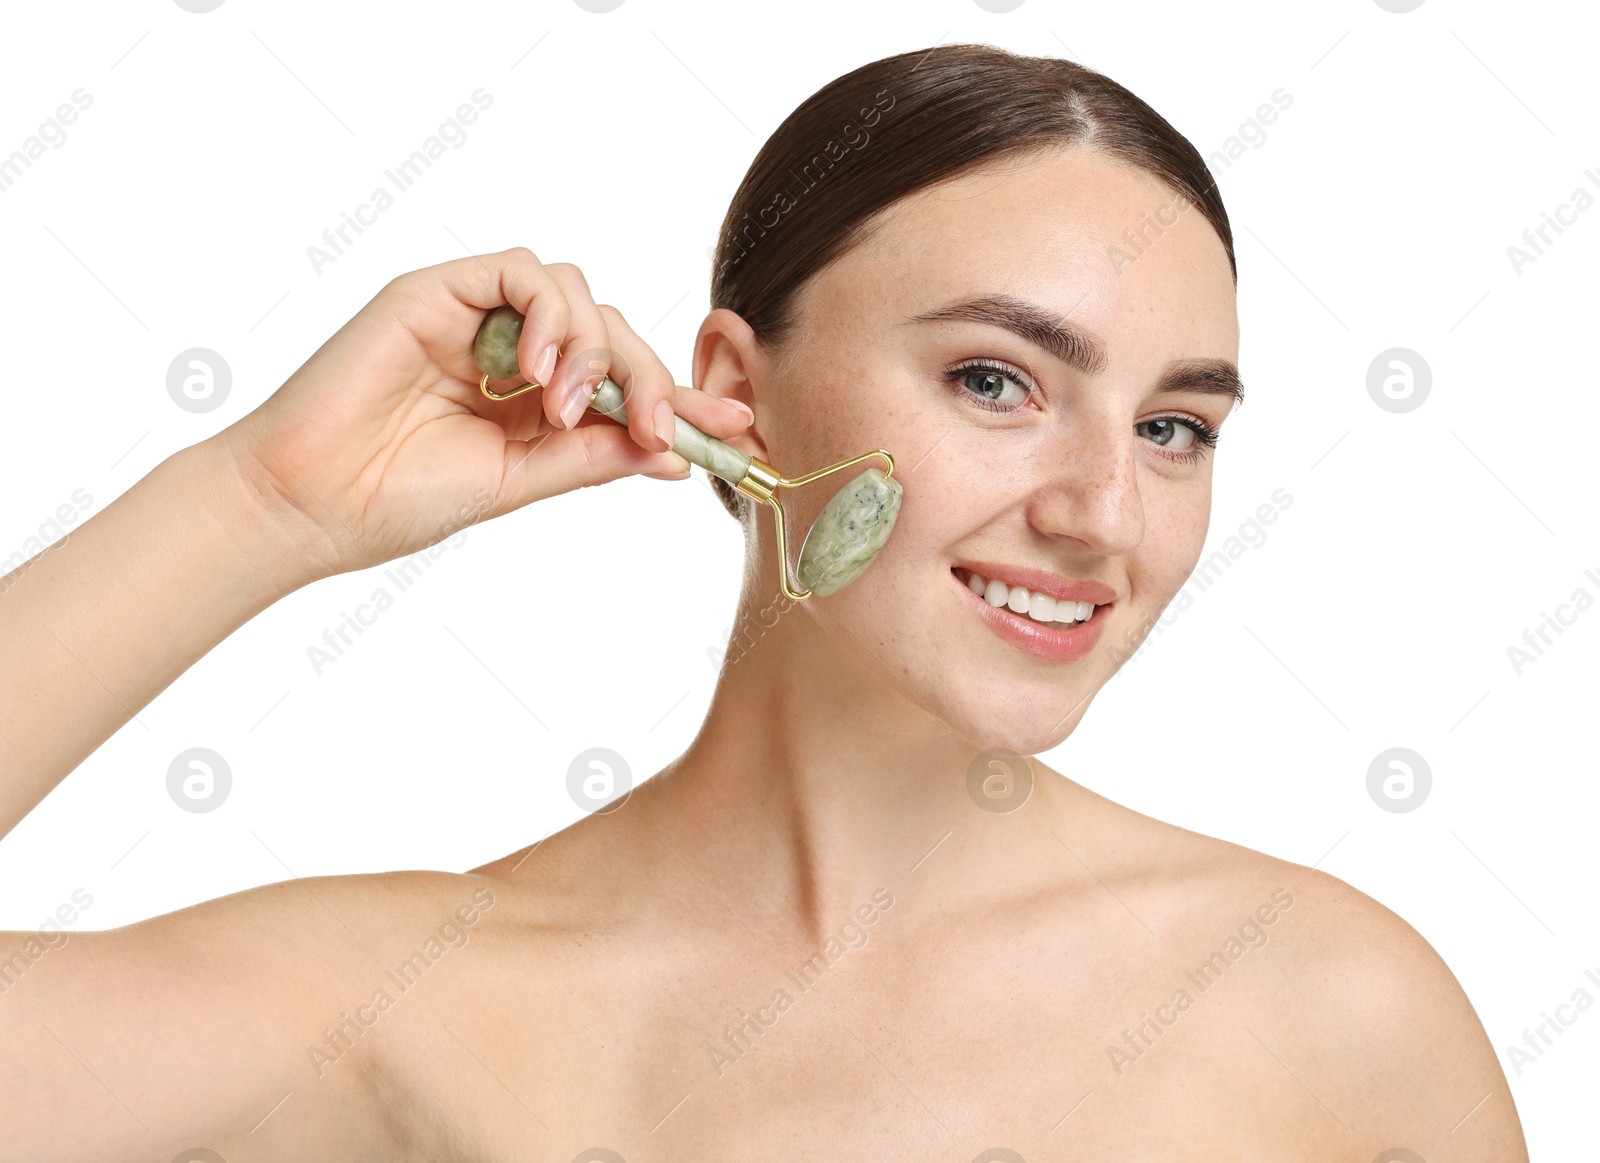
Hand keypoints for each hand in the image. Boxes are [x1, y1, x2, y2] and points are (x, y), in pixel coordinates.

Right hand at [216, 247, 752, 578]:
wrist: (310, 503)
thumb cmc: (398, 499)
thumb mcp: (520, 482)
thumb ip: (593, 458)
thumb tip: (675, 455)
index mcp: (533, 402)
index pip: (624, 381)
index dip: (682, 397)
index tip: (737, 427)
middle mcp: (511, 352)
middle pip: (611, 332)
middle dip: (651, 378)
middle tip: (657, 429)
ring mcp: (476, 318)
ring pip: (576, 294)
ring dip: (592, 350)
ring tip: (562, 410)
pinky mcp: (439, 289)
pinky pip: (521, 271)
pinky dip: (547, 314)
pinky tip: (536, 373)